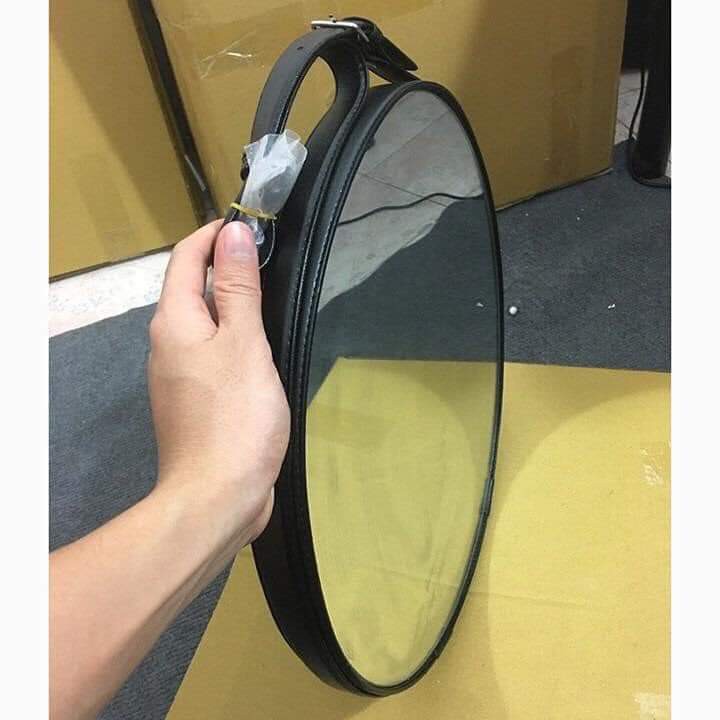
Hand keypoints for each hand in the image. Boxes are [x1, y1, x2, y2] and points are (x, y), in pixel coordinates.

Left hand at [148, 219, 289, 549]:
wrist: (218, 497)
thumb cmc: (235, 416)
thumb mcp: (244, 343)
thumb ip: (237, 288)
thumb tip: (232, 234)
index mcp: (174, 322)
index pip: (185, 258)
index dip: (213, 235)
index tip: (251, 224)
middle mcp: (169, 344)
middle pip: (192, 289)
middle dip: (226, 267)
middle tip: (273, 260)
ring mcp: (180, 375)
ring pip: (206, 323)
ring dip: (234, 304)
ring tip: (275, 298)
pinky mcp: (198, 401)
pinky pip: (214, 354)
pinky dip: (237, 339)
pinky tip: (265, 349)